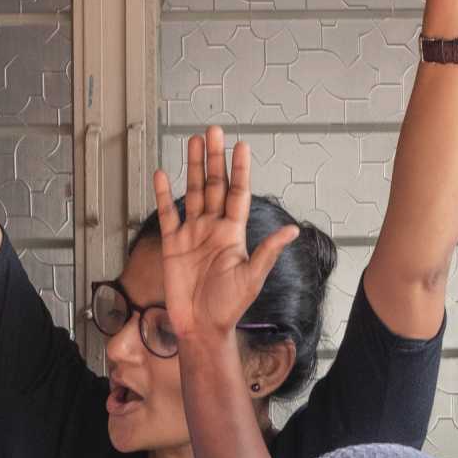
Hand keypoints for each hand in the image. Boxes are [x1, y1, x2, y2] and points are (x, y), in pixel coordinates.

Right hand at [155, 126, 296, 342]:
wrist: (200, 326)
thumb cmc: (229, 306)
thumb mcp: (252, 278)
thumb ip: (267, 251)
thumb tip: (293, 231)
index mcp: (233, 233)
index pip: (237, 193)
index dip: (239, 170)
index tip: (242, 146)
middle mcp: (213, 228)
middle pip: (214, 185)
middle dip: (214, 158)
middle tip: (213, 130)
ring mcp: (192, 234)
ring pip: (193, 193)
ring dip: (194, 168)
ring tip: (194, 142)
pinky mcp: (172, 245)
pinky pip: (167, 215)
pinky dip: (163, 195)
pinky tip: (163, 175)